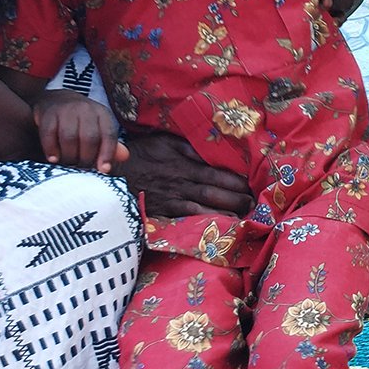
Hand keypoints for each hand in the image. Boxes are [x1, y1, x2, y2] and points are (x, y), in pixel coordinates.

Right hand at [31, 91, 124, 170]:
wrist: (56, 100)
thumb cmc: (81, 121)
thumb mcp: (99, 128)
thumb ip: (111, 145)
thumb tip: (125, 157)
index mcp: (102, 114)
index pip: (109, 134)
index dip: (107, 154)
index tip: (103, 170)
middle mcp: (86, 109)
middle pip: (89, 138)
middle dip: (85, 158)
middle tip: (80, 167)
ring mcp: (66, 110)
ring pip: (69, 137)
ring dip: (68, 156)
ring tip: (68, 163)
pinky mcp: (48, 113)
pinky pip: (49, 134)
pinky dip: (51, 149)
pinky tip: (53, 159)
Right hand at [118, 128, 251, 217]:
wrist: (113, 173)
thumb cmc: (140, 154)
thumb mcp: (164, 142)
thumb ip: (188, 147)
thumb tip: (212, 150)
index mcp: (183, 163)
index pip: (215, 172)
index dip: (235, 179)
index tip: (252, 182)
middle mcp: (181, 182)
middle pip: (214, 190)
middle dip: (237, 197)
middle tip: (255, 202)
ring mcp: (172, 198)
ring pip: (205, 205)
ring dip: (227, 210)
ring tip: (246, 215)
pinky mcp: (164, 211)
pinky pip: (188, 217)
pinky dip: (206, 221)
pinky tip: (221, 225)